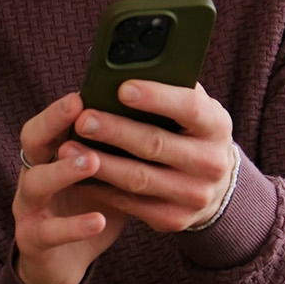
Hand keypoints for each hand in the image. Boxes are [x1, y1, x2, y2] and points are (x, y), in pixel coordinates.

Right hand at [12, 93, 126, 283]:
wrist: (63, 262)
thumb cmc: (90, 207)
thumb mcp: (105, 175)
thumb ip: (119, 150)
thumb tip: (157, 117)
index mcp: (49, 153)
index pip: (50, 120)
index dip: (61, 108)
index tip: (84, 94)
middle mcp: (32, 174)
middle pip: (32, 142)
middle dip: (54, 124)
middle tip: (82, 114)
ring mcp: (27, 207)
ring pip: (36, 183)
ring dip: (63, 170)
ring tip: (92, 161)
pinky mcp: (31, 240)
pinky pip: (49, 232)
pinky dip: (74, 226)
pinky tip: (99, 220)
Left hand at [72, 82, 237, 233]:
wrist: (214, 186)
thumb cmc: (190, 132)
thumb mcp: (192, 108)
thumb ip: (170, 86)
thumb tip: (129, 64)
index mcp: (216, 125)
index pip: (189, 107)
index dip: (156, 97)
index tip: (122, 88)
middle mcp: (211, 162)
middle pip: (156, 144)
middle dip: (115, 131)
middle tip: (82, 120)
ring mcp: (194, 195)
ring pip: (138, 178)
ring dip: (99, 163)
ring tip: (68, 149)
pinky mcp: (174, 219)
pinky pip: (132, 205)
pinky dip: (103, 189)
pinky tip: (79, 176)